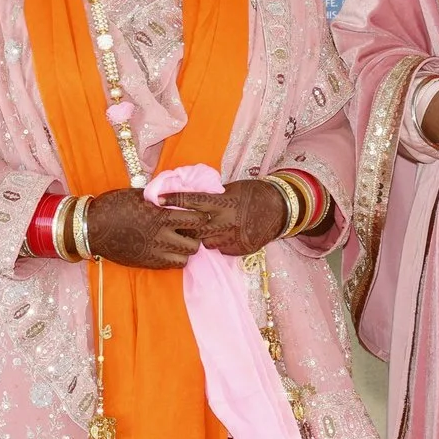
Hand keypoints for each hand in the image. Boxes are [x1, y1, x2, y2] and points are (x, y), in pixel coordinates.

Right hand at [75, 188, 203, 268]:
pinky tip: (167, 249)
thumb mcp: (140, 196)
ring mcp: (155, 253)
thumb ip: (161, 199)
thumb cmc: (114, 205)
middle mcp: (161, 237)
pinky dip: (173, 258)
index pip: (196, 220)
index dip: (201, 217)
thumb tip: (178, 197)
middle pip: (194, 244)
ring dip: (185, 250)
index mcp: (162, 216)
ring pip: (185, 258)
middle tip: (189, 231)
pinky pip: (171, 266)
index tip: (199, 214)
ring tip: (178, 242)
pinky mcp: (148, 263)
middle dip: (195, 237)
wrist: (92, 228)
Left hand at [167, 180, 289, 256]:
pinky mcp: (239, 249)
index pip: (191, 201)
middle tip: (175, 224)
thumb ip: (213, 197)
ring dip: (201, 238)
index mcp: (222, 202)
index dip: (173, 200)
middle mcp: (225, 221)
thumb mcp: (233, 189)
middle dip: (183, 226)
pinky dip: (217, 244)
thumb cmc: (254, 194)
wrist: (281, 209)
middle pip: (193, 228)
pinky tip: (221, 237)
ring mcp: (232, 238)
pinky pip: (220, 250)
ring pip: (205, 243)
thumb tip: (191, 198)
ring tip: (202, 232)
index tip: (158, 199)